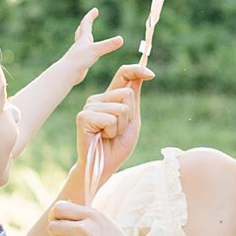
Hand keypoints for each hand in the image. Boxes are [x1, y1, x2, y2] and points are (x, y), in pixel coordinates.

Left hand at [60, 10, 124, 88]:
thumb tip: (121, 39)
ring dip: (84, 36)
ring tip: (88, 36)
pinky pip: (83, 53)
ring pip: (81, 42)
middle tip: (90, 18)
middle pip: (81, 30)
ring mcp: (79, 53)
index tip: (95, 10)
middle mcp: (80, 44)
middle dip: (86, 24)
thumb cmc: (79, 60)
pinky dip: (86, 50)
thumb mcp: (96, 51)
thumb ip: (108, 45)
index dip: (91, 16)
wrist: (67, 73)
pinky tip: (88, 54)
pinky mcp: (79, 62)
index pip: (86, 23)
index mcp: (83, 39)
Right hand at [76, 62, 152, 184]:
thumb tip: (141, 73)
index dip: (137, 69)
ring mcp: (90, 106)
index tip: (151, 75)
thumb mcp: (132, 120)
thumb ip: (134, 98)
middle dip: (130, 115)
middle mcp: (99, 98)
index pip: (123, 74)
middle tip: (117, 130)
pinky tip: (101, 137)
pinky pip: (110, 119)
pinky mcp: (83, 116)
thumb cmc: (117, 146)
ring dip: (120, 126)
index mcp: (110, 97)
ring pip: (121, 107)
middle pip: (127, 93)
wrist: (104, 166)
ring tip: (109, 135)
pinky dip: (111, 132)